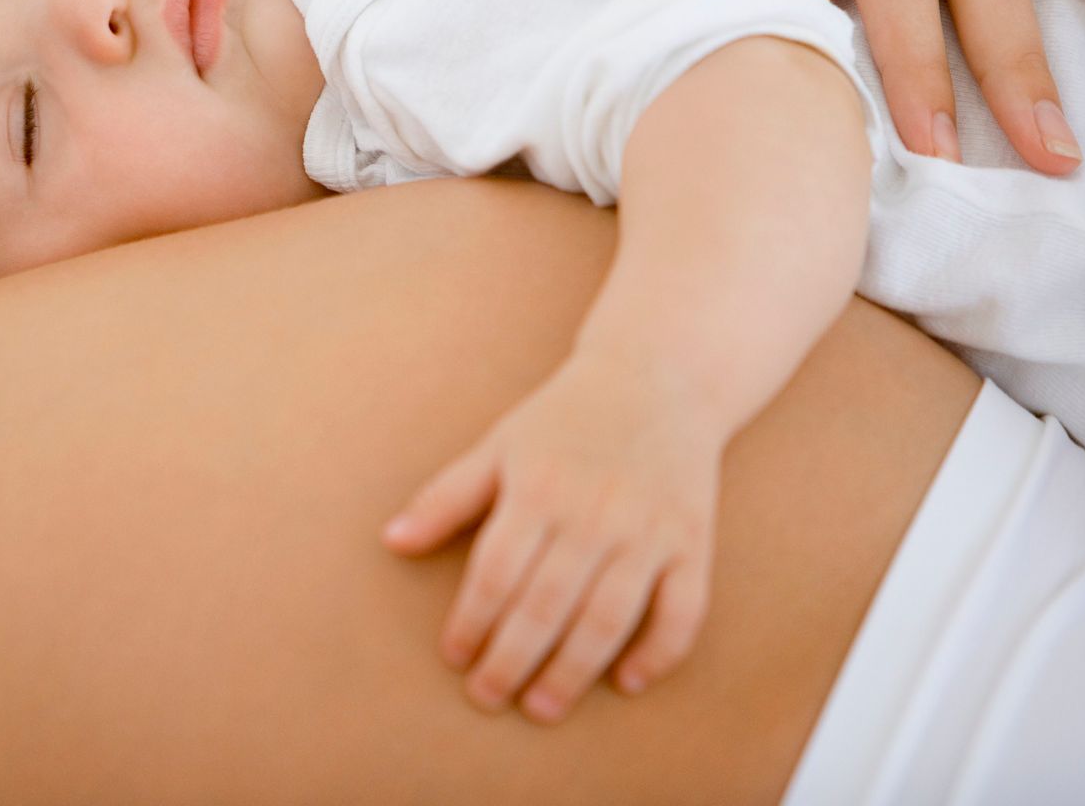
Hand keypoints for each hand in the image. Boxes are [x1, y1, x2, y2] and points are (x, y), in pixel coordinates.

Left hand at [381, 353, 720, 722]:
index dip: (472, 621)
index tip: (455, 657)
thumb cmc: (564, 419)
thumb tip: (391, 542)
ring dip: (573, 671)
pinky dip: (659, 652)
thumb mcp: (499, 446)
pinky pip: (683, 610)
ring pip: (608, 618)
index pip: (496, 572)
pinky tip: (626, 681)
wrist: (658, 375)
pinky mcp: (693, 540)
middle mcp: (593, 512)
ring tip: (541, 708)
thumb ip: (446, 497)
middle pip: (546, 605)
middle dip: (512, 660)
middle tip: (487, 697)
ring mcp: (647, 530)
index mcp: (538, 488)